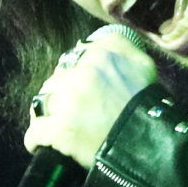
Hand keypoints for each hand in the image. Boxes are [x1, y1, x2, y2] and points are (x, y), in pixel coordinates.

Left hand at [22, 25, 158, 169]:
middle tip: (74, 112)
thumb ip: (120, 46)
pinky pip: (35, 133)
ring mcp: (67, 103)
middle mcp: (81, 75)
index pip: (73, 59)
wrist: (152, 144)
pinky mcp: (58, 132)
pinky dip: (37, 140)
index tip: (81, 90)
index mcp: (100, 57)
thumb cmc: (148, 107)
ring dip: (47, 115)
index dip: (74, 76)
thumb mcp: (143, 67)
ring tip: (57, 127)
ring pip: (41, 103)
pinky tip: (44, 144)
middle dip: (60, 95)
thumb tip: (93, 42)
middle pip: (55, 81)